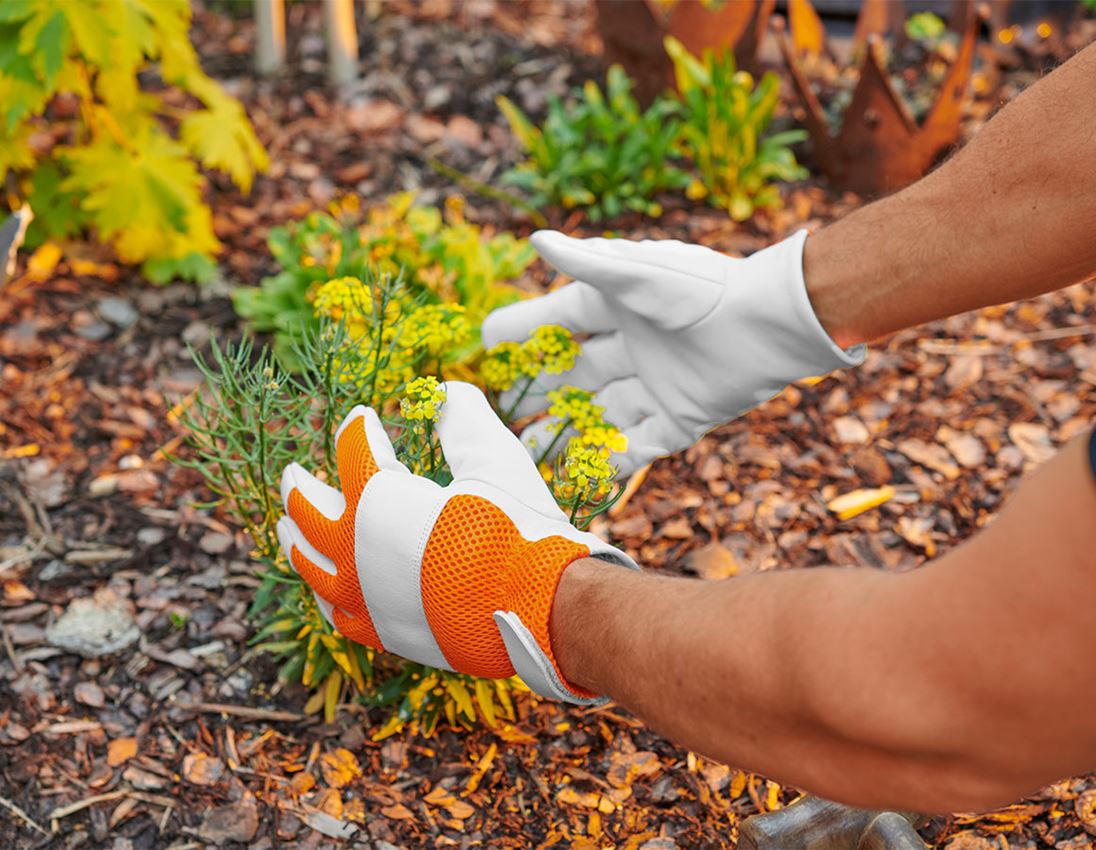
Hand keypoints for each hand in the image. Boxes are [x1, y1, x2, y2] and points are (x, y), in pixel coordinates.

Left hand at [275, 382, 636, 703]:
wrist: (538, 608)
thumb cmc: (515, 528)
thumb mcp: (495, 458)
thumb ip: (463, 418)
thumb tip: (445, 391)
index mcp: (376, 500)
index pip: (353, 452)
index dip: (358, 430)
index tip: (365, 419)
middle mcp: (354, 550)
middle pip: (309, 510)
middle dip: (300, 486)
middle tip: (292, 473)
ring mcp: (364, 596)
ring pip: (310, 566)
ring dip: (294, 540)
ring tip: (285, 527)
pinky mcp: (384, 632)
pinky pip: (337, 614)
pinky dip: (325, 595)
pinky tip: (326, 590)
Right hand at [482, 230, 863, 474]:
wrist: (771, 324)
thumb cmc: (701, 287)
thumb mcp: (637, 275)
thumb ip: (586, 263)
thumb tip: (536, 240)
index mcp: (617, 306)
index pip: (557, 321)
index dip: (522, 333)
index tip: (485, 347)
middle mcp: (633, 346)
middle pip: (573, 375)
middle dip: (537, 393)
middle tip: (500, 412)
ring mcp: (655, 385)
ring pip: (598, 416)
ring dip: (564, 434)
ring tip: (525, 454)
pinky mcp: (681, 419)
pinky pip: (639, 446)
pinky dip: (612, 463)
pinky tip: (580, 479)